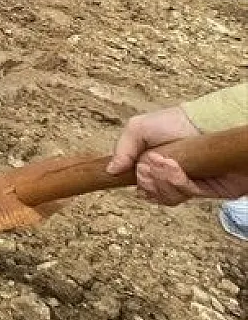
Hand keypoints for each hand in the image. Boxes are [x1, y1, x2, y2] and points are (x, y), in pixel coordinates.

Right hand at [106, 105, 247, 204]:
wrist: (208, 125)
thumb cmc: (176, 123)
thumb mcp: (139, 128)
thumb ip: (122, 149)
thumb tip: (111, 170)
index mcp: (149, 164)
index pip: (137, 184)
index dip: (137, 181)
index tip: (138, 171)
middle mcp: (164, 177)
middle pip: (147, 192)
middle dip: (149, 179)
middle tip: (153, 164)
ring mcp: (182, 185)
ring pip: (163, 197)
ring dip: (163, 180)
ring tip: (169, 163)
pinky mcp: (200, 191)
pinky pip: (182, 196)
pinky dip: (177, 182)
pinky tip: (178, 169)